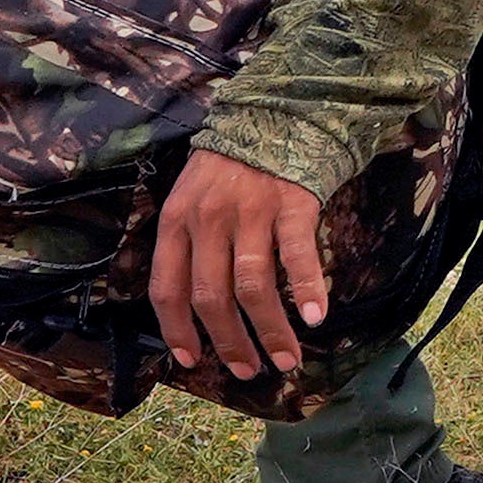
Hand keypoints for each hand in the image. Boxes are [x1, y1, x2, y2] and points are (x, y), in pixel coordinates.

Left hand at [154, 146, 332, 382]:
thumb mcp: (193, 196)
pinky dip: (306, 290)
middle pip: (211, 296)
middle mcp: (208, 220)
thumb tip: (194, 304)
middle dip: (230, 342)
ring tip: (286, 359)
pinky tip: (315, 317)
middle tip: (249, 371)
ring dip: (270, 330)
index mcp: (176, 220)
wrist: (275, 112)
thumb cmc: (234, 165)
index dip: (176, 329)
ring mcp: (250, 212)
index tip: (191, 359)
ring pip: (253, 286)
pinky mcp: (291, 204)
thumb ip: (189, 241)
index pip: (167, 287)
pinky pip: (297, 256)